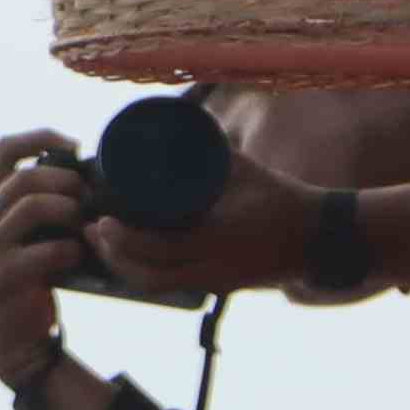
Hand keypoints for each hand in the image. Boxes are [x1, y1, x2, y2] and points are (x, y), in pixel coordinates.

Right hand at [0, 131, 90, 388]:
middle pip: (26, 174)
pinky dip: (73, 249)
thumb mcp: (16, 237)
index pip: (5, 147)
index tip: (78, 146)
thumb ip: (32, 203)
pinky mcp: (0, 278)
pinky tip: (80, 256)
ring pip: (33, 204)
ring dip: (71, 211)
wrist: (10, 347)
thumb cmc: (24, 282)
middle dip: (68, 181)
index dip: (45, 137)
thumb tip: (84, 170)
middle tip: (92, 198)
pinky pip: (48, 249)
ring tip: (88, 226)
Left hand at [79, 140, 313, 301]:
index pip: (159, 249)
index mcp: (219, 238)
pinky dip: (146, 274)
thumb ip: (208, 147)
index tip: (101, 219)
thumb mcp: (242, 168)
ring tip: (104, 242)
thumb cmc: (280, 196)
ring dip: (125, 268)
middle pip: (148, 275)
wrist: (317, 238)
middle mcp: (213, 268)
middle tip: (92, 228)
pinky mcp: (218, 288)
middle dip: (113, 256)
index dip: (123, 240)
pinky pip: (171, 287)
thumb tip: (173, 121)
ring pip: (157, 286)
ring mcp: (215, 282)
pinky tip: (129, 260)